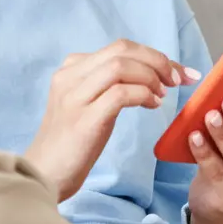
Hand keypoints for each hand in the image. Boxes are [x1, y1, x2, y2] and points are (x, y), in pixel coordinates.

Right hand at [26, 40, 199, 202]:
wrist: (44, 175)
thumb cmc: (71, 143)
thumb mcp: (87, 103)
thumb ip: (106, 84)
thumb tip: (148, 74)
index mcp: (71, 69)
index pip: (119, 48)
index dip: (153, 55)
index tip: (178, 71)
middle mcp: (70, 76)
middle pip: (122, 50)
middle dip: (157, 60)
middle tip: (177, 79)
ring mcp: (75, 96)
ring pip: (121, 66)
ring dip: (151, 77)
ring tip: (163, 95)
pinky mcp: (84, 118)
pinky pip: (120, 94)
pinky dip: (143, 95)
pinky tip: (152, 106)